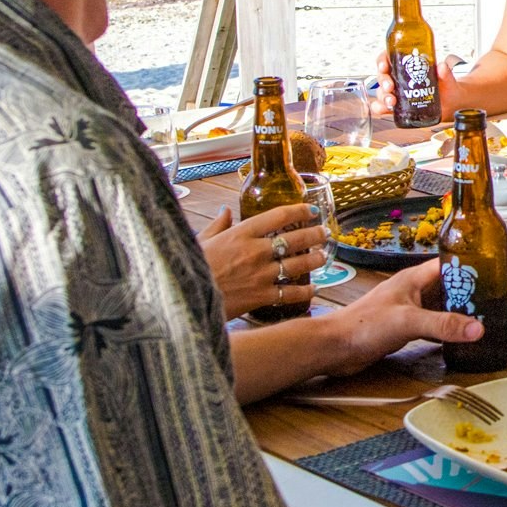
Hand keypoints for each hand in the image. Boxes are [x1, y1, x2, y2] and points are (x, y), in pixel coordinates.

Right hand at [199, 205, 327, 318]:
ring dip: (315, 260)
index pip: (279, 216)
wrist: (182, 297)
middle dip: (315, 234)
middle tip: (325, 233)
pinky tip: (313, 289)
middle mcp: (255, 251)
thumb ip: (217, 225)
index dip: (300, 210)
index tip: (312, 209)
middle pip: (295, 239)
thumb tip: (226, 211)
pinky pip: (290, 293)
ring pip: (298, 264)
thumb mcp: (201, 240)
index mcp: (241, 233)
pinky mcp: (260, 296)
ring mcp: (260, 274)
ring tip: (323, 256)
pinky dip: (305, 291)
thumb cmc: (189, 267)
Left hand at [323, 260, 486, 376]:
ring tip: (483, 318)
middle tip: (493, 301)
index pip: (449, 264)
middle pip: (449, 286)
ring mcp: (409, 309)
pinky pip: (433, 324)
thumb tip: (476, 328)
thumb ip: (442, 324)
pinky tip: (459, 337)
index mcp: (413, 278)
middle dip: (470, 292)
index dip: (469, 267)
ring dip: (459, 312)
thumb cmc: (361, 326)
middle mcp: (413, 291)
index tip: (493, 274)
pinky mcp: (405, 328)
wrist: (335, 348)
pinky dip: (447, 329)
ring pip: (442, 306)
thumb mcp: (408, 321)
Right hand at [367, 48, 461, 122]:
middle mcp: (399, 77)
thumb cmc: (447, 87)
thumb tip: (442, 67)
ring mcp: (397, 92)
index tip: (384, 66)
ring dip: (383, 96)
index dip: (382, 60)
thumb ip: (446, 73)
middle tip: (390, 87)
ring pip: (381, 92)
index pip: (388, 57)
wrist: (451, 104)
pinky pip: (383, 106)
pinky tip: (386, 109)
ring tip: (392, 102)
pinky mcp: (398, 106)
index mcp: (407, 64)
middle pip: (383, 75)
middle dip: (383, 81)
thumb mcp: (448, 79)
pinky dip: (380, 108)